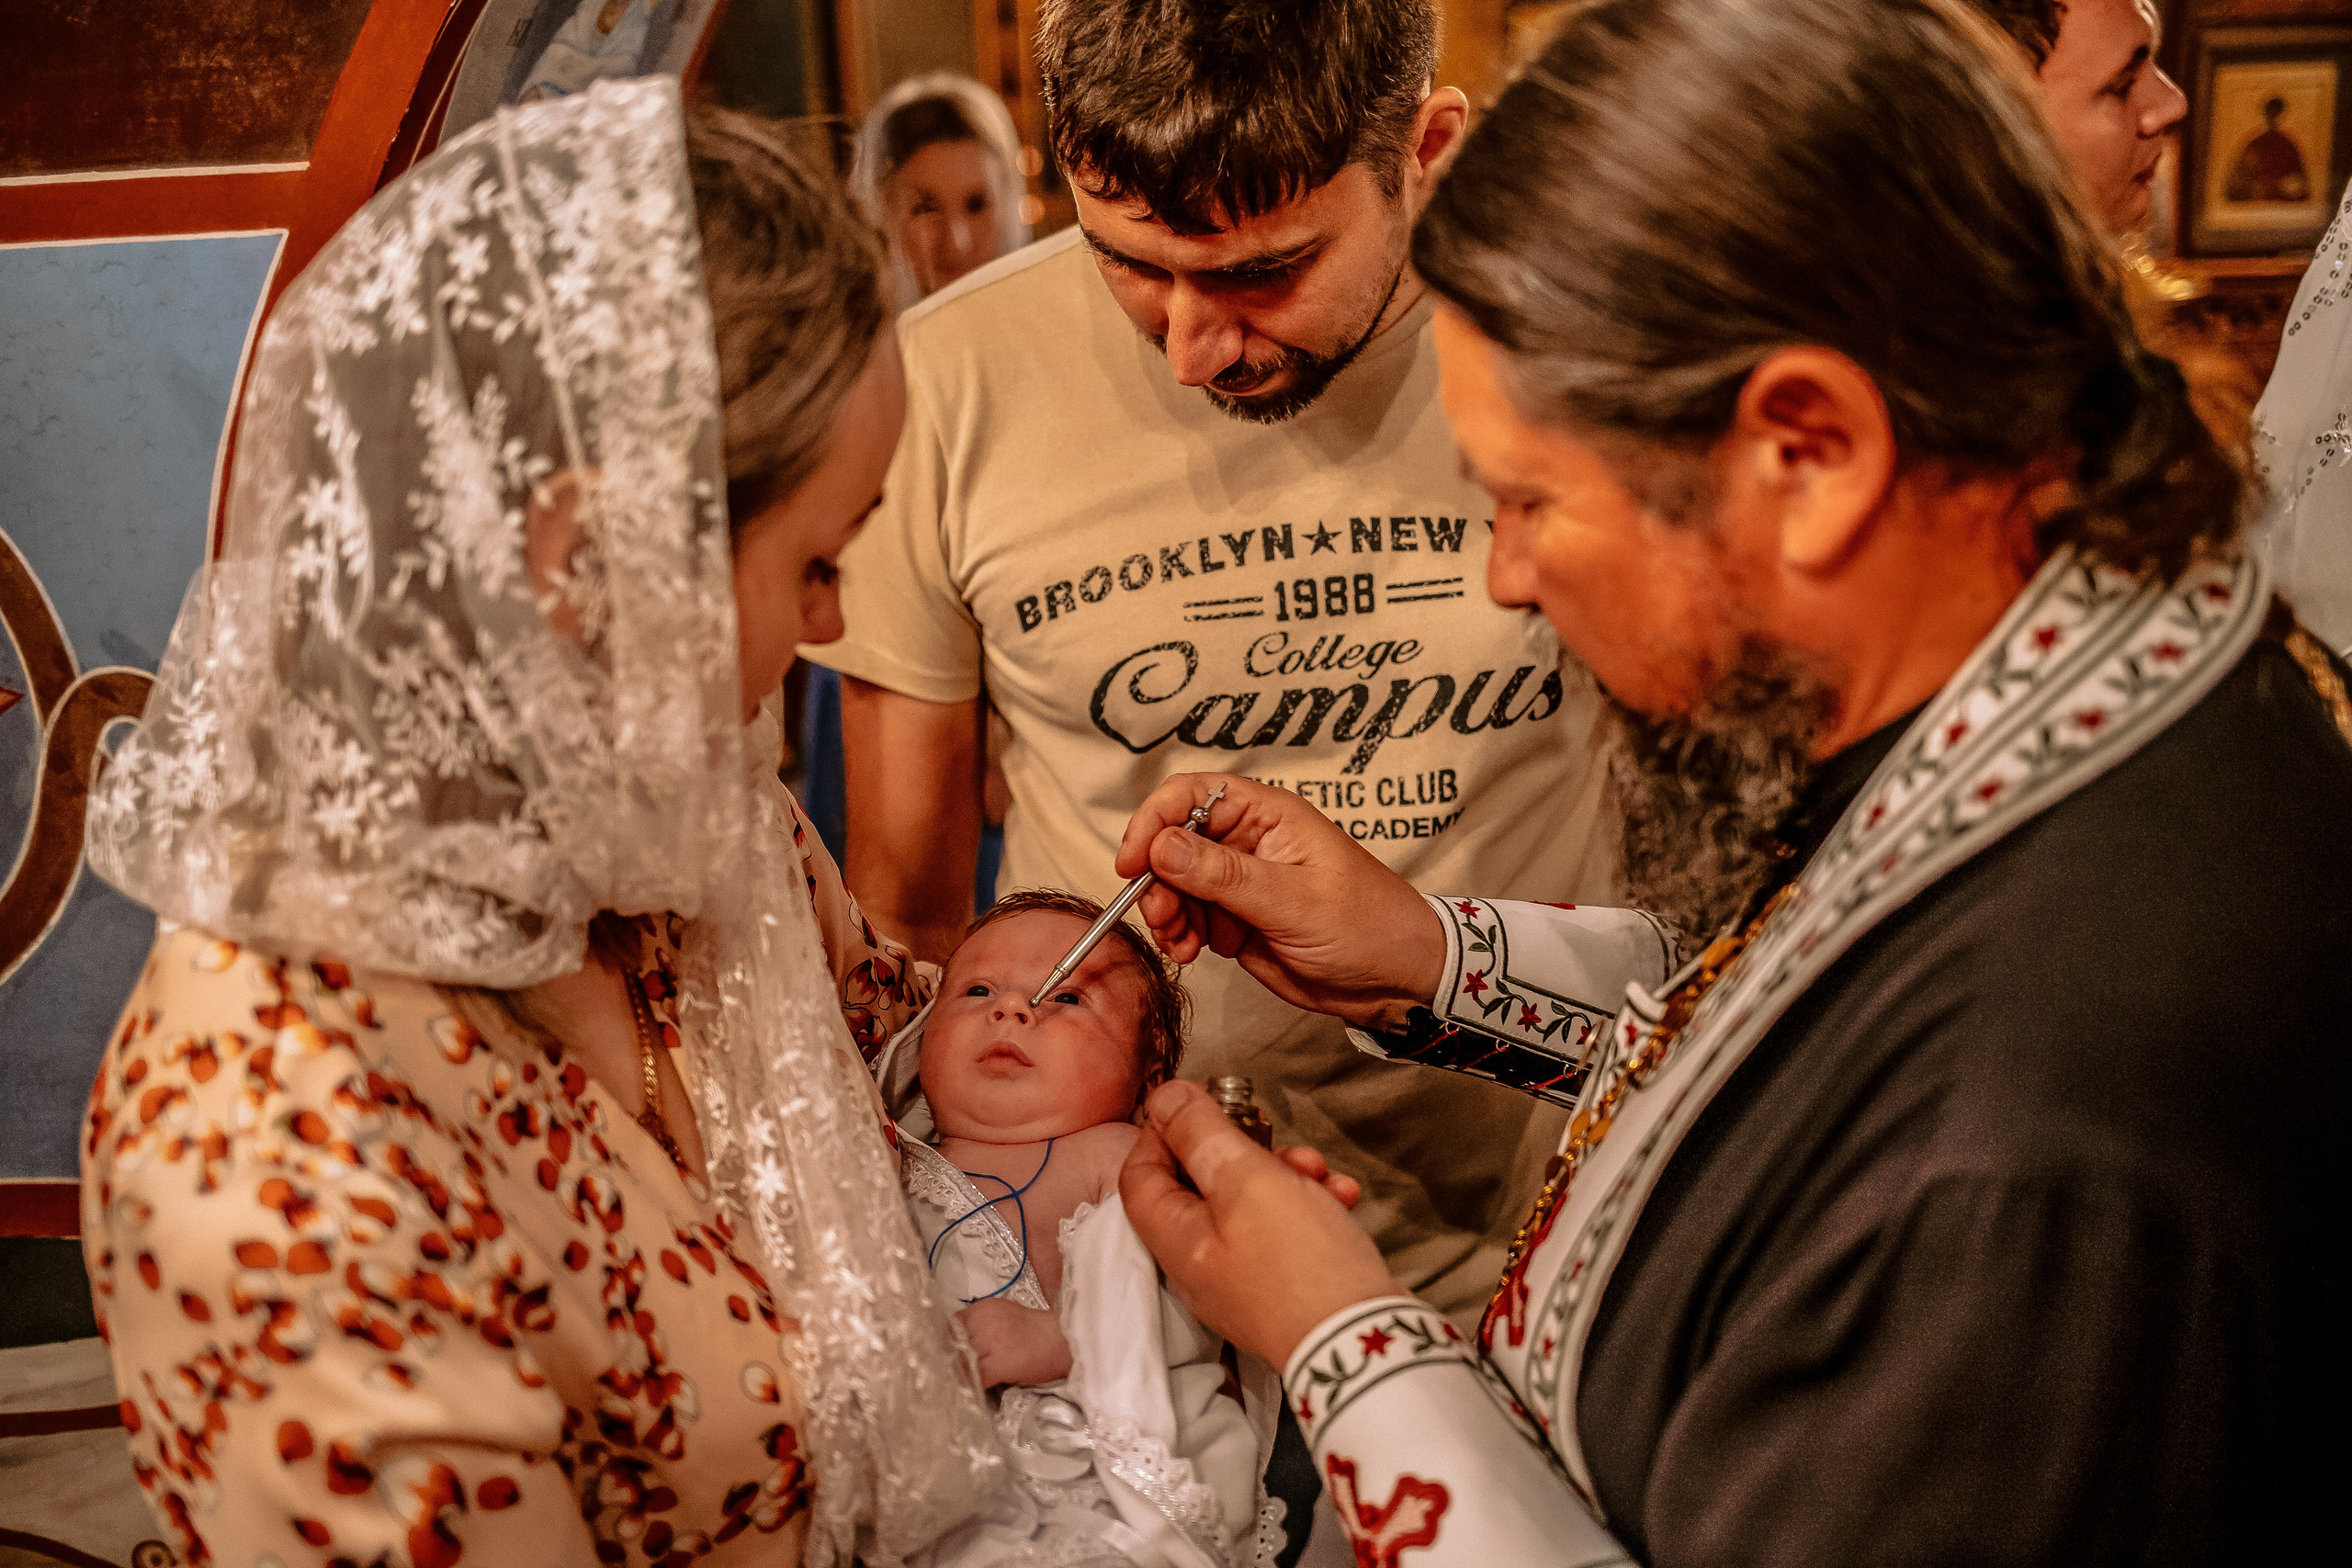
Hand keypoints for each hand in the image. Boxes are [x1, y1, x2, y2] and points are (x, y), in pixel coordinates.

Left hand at [957, 1299, 1071, 1386]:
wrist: (1062, 1340)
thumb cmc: (1037, 1328)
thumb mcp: (1005, 1313)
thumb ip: (982, 1322)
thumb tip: (965, 1339)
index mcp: (982, 1308)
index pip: (954, 1325)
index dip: (955, 1339)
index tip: (959, 1350)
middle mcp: (980, 1323)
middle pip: (954, 1345)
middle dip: (959, 1358)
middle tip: (967, 1368)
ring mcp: (986, 1344)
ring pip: (962, 1364)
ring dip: (967, 1373)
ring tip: (978, 1378)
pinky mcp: (994, 1365)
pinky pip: (975, 1379)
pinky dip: (978, 1386)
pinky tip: (987, 1385)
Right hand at [1114, 774, 1444, 1030]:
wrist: (1395, 980)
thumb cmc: (1367, 925)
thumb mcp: (1293, 901)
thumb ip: (1225, 875)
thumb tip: (1162, 845)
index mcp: (1268, 815)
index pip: (1191, 795)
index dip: (1154, 821)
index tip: (1133, 863)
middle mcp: (1247, 841)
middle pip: (1171, 842)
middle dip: (1156, 880)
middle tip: (1161, 917)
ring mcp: (1238, 882)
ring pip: (1173, 884)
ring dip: (1166, 913)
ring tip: (1183, 944)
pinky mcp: (1235, 918)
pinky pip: (1188, 917)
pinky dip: (1179, 935)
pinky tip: (1192, 952)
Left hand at [1120, 1081, 1397, 1368]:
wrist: (1365, 1343)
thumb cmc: (1300, 1260)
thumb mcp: (1248, 1180)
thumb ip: (1202, 1133)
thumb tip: (1164, 1097)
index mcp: (1176, 1240)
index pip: (1140, 1175)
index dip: (1164, 1130)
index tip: (1204, 1101)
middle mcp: (1200, 1264)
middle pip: (1200, 1186)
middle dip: (1242, 1148)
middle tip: (1275, 1132)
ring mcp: (1242, 1280)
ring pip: (1249, 1204)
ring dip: (1285, 1174)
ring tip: (1320, 1169)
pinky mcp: (1283, 1287)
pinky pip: (1283, 1233)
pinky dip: (1309, 1206)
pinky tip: (1342, 1196)